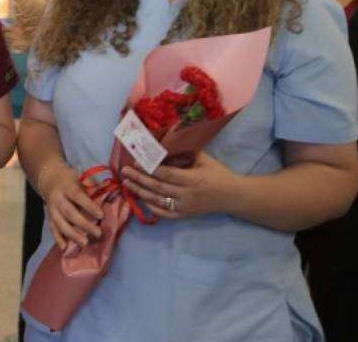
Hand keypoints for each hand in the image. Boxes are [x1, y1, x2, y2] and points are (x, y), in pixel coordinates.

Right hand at [40, 162, 103, 249]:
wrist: (49, 179)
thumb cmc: (70, 180)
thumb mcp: (80, 177)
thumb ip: (92, 185)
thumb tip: (108, 192)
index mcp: (67, 187)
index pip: (78, 196)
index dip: (89, 206)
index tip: (101, 215)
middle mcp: (58, 199)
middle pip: (69, 213)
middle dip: (84, 224)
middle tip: (98, 233)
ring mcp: (52, 209)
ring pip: (60, 223)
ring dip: (72, 234)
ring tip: (85, 243)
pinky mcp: (50, 217)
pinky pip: (53, 229)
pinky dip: (58, 239)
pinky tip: (65, 248)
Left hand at [122, 151, 239, 219]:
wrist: (234, 196)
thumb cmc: (219, 174)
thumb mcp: (204, 158)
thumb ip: (184, 152)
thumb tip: (163, 143)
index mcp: (192, 179)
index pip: (165, 174)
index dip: (149, 168)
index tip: (135, 162)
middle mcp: (187, 195)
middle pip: (158, 187)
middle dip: (139, 179)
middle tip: (124, 172)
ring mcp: (186, 207)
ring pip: (158, 200)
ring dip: (140, 192)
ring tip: (127, 183)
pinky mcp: (186, 215)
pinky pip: (165, 213)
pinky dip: (152, 206)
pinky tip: (141, 198)